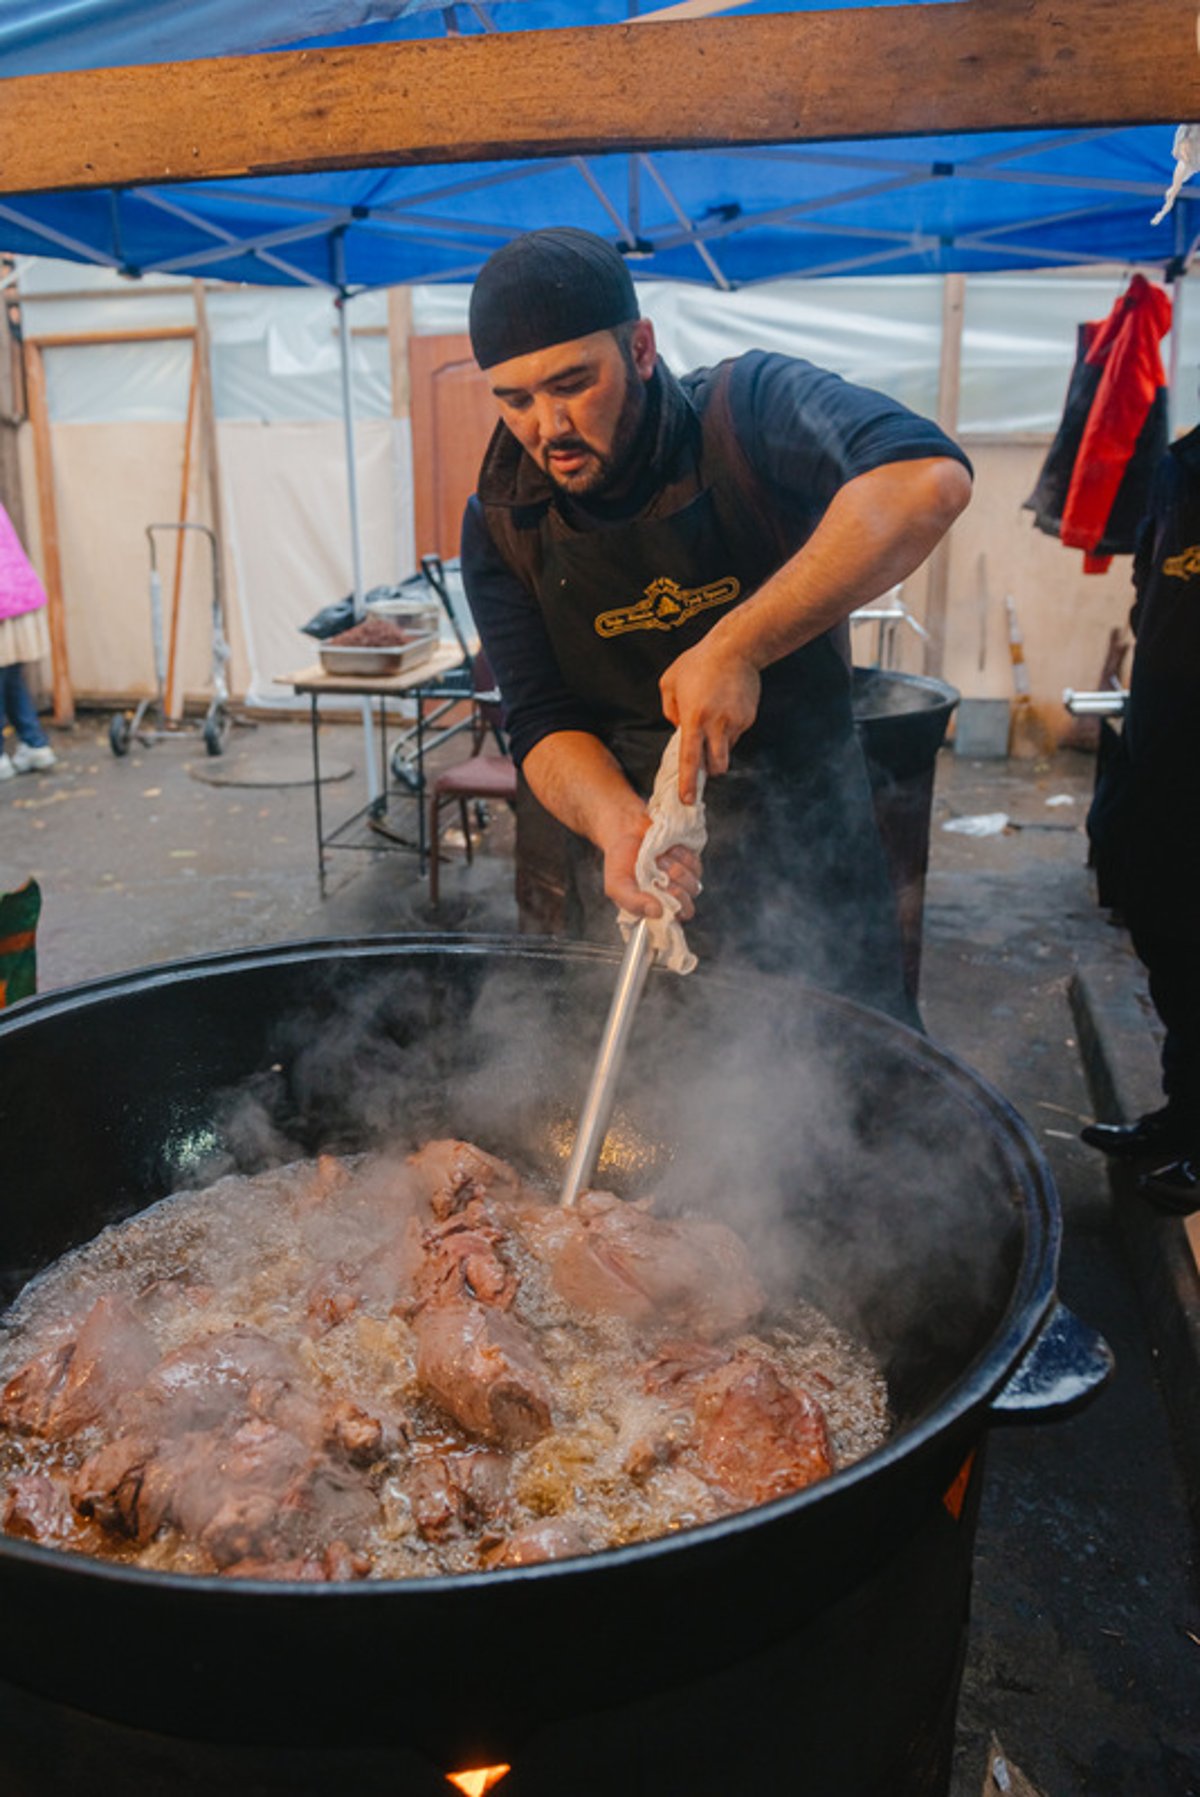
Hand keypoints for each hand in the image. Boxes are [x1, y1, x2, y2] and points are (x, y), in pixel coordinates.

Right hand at [603, 827, 702, 921]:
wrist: (627, 830)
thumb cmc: (621, 860)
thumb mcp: (617, 885)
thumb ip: (633, 902)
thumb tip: (657, 913)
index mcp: (655, 908)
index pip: (674, 922)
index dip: (672, 911)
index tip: (662, 897)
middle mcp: (671, 898)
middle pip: (688, 907)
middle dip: (675, 890)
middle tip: (659, 874)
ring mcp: (683, 880)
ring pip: (693, 885)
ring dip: (676, 870)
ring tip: (660, 859)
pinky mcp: (690, 862)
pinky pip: (695, 865)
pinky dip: (682, 857)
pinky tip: (668, 850)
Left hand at [659, 635, 760, 802]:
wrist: (736, 647)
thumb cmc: (699, 662)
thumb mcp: (670, 682)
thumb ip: (669, 710)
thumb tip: (677, 729)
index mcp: (694, 718)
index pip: (690, 759)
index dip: (688, 782)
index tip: (687, 800)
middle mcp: (716, 724)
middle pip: (716, 765)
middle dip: (709, 771)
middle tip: (703, 765)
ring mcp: (735, 723)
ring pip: (727, 751)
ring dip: (719, 749)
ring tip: (713, 724)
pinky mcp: (748, 718)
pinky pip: (737, 735)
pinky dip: (729, 731)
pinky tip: (725, 709)